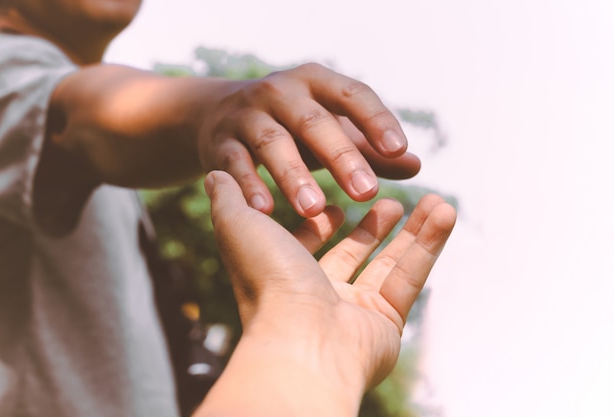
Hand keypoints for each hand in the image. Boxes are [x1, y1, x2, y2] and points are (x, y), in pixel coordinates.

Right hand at [196, 64, 420, 217]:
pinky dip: (247, 186)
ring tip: (313, 209)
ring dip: (293, 176)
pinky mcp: (220, 141)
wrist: (220, 114)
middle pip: (314, 122)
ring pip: (272, 143)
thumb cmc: (291, 125)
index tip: (399, 150)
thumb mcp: (330, 128)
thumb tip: (415, 165)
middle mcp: (282, 92)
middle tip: (366, 192)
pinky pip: (234, 164)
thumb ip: (369, 147)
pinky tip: (263, 212)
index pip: (353, 95)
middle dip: (341, 156)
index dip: (376, 121)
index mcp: (317, 83)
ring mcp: (247, 114)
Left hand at [201, 171, 455, 415]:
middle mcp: (316, 296)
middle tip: (389, 200)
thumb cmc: (268, 282)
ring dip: (411, 231)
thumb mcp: (241, 225)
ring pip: (388, 264)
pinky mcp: (386, 324)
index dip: (319, 225)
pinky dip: (429, 244)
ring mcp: (352, 312)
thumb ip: (230, 198)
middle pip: (351, 254)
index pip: (304, 246)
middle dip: (371, 227)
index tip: (336, 205)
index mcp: (283, 276)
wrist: (303, 341)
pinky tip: (445, 211)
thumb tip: (215, 174)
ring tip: (432, 200)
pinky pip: (411, 277)